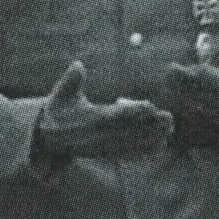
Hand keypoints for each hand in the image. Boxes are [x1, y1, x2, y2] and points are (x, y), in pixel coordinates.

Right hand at [34, 61, 173, 162]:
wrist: (48, 138)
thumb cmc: (58, 110)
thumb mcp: (60, 93)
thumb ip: (71, 80)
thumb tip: (78, 65)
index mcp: (89, 119)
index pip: (114, 115)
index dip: (133, 111)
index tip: (151, 106)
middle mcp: (98, 136)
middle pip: (128, 131)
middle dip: (150, 126)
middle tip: (170, 118)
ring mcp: (103, 147)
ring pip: (131, 144)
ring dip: (152, 138)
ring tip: (170, 130)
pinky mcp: (106, 154)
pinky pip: (128, 154)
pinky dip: (144, 151)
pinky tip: (160, 146)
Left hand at [164, 31, 218, 134]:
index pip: (217, 81)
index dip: (203, 74)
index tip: (192, 66)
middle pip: (202, 92)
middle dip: (185, 82)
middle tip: (169, 69)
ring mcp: (218, 114)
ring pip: (195, 104)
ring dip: (179, 93)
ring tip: (165, 80)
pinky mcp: (211, 121)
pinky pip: (193, 114)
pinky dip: (181, 105)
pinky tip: (169, 94)